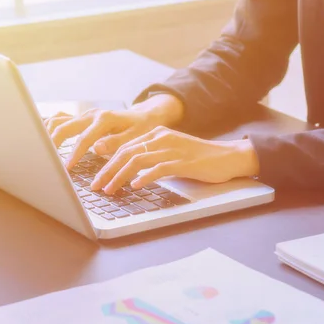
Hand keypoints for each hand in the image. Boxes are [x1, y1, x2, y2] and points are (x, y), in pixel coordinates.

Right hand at [43, 94, 183, 168]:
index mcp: (105, 119)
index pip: (84, 138)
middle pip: (64, 126)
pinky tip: (44, 140)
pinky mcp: (82, 117)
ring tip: (41, 152)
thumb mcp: (136, 137)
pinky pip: (61, 120)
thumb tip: (97, 148)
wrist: (144, 117)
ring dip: (48, 134)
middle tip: (46, 161)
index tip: (65, 168)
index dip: (74, 154)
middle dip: (52, 143)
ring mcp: (85, 114)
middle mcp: (92, 114)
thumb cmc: (142, 129)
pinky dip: (50, 128)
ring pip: (58, 120)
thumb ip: (116, 142)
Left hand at [90, 126, 259, 193]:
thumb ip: (152, 157)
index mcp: (157, 134)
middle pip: (126, 152)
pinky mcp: (182, 161)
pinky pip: (158, 168)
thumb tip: (130, 172)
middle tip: (96, 186)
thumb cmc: (199, 159)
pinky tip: (134, 186)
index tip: (97, 178)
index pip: (125, 147)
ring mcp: (172, 149)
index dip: (107, 163)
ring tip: (109, 189)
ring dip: (119, 176)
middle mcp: (161, 138)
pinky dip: (143, 177)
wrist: (227, 157)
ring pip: (137, 160)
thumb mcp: (172, 153)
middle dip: (107, 170)